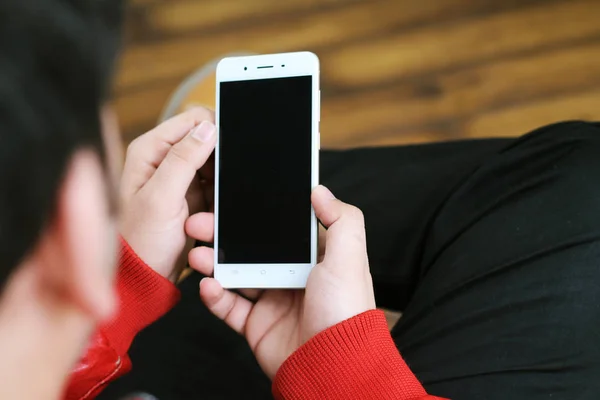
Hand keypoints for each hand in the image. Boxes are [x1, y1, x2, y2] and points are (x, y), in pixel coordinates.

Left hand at [120, 108, 215, 281]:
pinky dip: (220, 195)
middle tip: (218, 187)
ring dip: (221, 181)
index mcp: (150, 149)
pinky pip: (216, 185)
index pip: (194, 120)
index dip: (215, 132)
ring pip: (216, 164)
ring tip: (210, 205)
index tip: (226, 156)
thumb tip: (208, 128)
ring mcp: (178, 178)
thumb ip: (183, 159)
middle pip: (208, 140)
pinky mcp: (191, 196)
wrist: (143, 277)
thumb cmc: (140, 241)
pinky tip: (212, 212)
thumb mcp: (161, 198)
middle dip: (220, 160)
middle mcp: (163, 159)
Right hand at [186, 185, 375, 377]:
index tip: (232, 201)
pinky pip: (229, 306)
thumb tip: (320, 191)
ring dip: (213, 262)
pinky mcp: (257, 324)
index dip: (256, 215)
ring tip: (197, 255)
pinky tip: (207, 285)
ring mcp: (272, 300)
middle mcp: (292, 275)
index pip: (280, 229)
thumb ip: (341, 220)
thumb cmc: (346, 311)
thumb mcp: (350, 258)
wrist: (332, 366)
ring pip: (235, 274)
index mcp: (313, 257)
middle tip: (201, 223)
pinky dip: (214, 296)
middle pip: (251, 248)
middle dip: (224, 235)